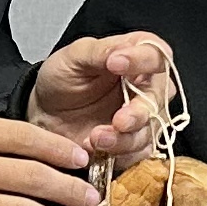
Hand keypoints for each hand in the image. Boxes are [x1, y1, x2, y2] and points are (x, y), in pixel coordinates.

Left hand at [30, 31, 178, 157]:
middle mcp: (146, 87)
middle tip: (118, 120)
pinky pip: (140, 153)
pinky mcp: (135, 144)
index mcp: (136, 57)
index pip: (156, 54)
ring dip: (125, 138)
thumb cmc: (62, 81)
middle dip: (139, 112)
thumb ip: (100, 51)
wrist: (46, 117)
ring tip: (95, 138)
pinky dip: (120, 154)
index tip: (115, 64)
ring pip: (151, 130)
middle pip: (160, 97)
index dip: (142, 60)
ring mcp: (143, 117)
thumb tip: (121, 54)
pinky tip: (97, 149)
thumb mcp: (73, 57)